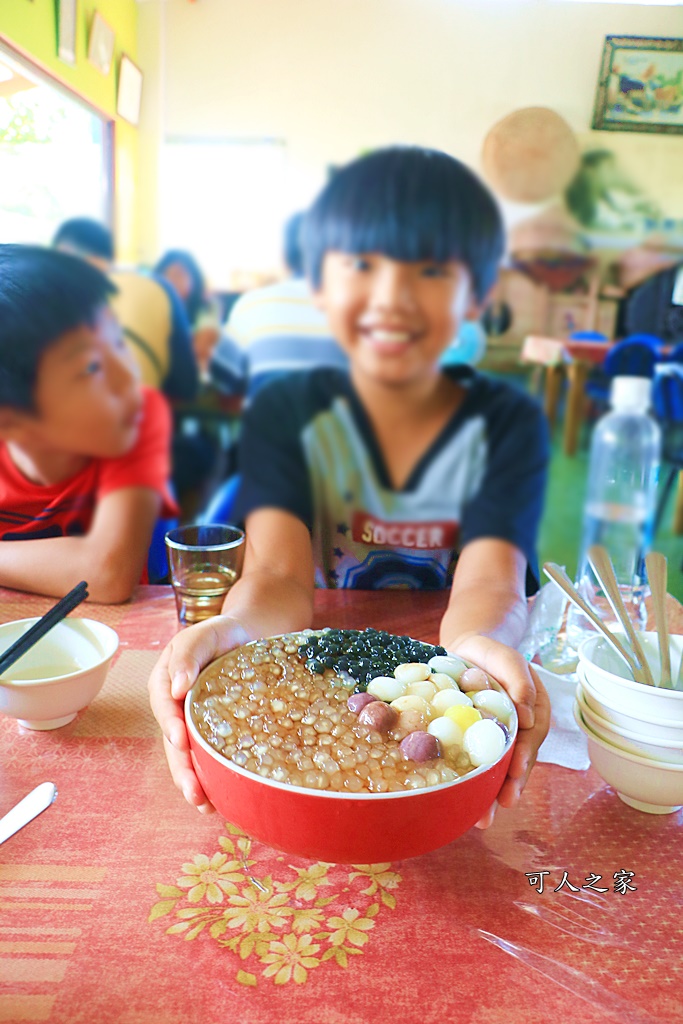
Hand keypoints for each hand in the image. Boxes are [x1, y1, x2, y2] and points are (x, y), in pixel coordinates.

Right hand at [148, 615, 249, 812]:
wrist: (250, 637)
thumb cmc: (224, 633)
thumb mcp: (205, 634)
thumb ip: (188, 655)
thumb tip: (175, 687)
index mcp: (165, 682)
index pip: (163, 706)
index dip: (170, 725)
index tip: (181, 740)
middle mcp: (175, 708)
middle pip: (172, 742)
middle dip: (181, 769)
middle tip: (194, 791)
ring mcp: (192, 723)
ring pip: (187, 757)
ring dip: (193, 782)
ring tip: (204, 804)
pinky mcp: (211, 734)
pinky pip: (207, 758)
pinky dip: (211, 779)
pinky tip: (219, 801)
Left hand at [452, 634, 550, 828]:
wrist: (469, 650)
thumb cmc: (492, 653)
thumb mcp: (508, 659)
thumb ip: (520, 682)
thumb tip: (527, 717)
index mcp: (535, 710)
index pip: (532, 739)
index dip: (524, 759)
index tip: (514, 775)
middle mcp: (521, 729)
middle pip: (518, 762)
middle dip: (510, 787)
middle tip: (498, 807)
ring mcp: (501, 737)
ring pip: (500, 769)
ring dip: (492, 794)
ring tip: (482, 819)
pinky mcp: (479, 741)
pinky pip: (479, 763)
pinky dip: (475, 781)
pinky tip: (463, 801)